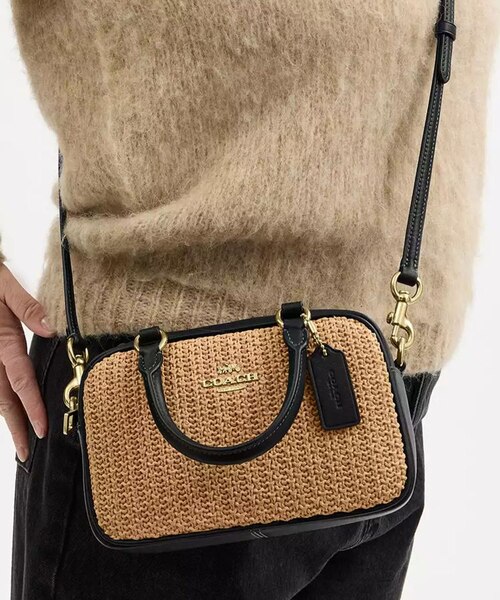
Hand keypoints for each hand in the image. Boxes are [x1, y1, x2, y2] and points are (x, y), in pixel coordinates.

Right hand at [0, 264, 55, 461]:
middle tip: (27, 452)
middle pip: (2, 398)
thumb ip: (28, 307)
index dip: (31, 406)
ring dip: (5, 417)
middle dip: (15, 426)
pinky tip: (6, 411)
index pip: (19, 380)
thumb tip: (51, 329)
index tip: (41, 428)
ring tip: (18, 440)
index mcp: (1, 341)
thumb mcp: (6, 286)